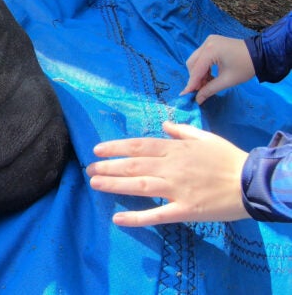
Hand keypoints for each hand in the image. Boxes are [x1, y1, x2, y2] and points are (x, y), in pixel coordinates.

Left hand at [86, 121, 250, 225]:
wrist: (252, 182)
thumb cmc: (228, 158)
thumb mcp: (205, 137)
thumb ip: (181, 131)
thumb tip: (163, 124)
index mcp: (175, 149)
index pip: (139, 146)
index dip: (116, 147)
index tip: (97, 149)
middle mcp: (172, 167)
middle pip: (134, 165)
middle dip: (108, 166)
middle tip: (89, 169)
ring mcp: (177, 189)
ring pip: (140, 185)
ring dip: (115, 184)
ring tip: (95, 184)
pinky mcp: (185, 209)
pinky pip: (157, 214)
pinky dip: (136, 217)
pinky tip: (118, 218)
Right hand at [180, 35, 254, 103]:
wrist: (261, 53)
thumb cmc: (245, 67)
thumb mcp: (227, 80)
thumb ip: (209, 90)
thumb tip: (197, 100)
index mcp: (211, 50)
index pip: (196, 70)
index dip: (191, 84)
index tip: (185, 96)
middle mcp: (207, 43)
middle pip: (192, 63)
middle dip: (195, 78)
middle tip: (200, 90)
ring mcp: (209, 41)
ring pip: (195, 60)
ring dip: (199, 73)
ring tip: (207, 83)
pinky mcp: (212, 42)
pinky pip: (202, 56)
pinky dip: (203, 67)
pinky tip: (210, 75)